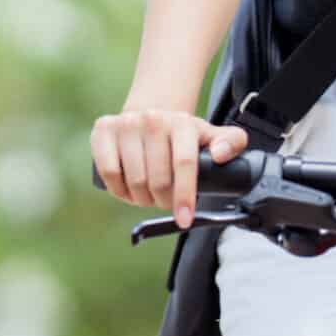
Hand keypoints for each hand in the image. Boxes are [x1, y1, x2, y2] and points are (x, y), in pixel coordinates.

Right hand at [89, 107, 250, 228]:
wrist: (150, 115)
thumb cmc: (182, 135)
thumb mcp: (210, 136)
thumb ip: (231, 143)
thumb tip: (219, 155)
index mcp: (182, 122)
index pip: (184, 164)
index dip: (185, 196)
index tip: (184, 219)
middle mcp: (153, 119)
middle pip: (158, 179)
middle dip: (163, 201)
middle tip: (165, 202)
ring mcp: (126, 123)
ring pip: (134, 180)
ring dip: (142, 199)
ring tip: (148, 196)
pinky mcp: (103, 129)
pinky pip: (109, 172)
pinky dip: (119, 190)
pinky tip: (128, 191)